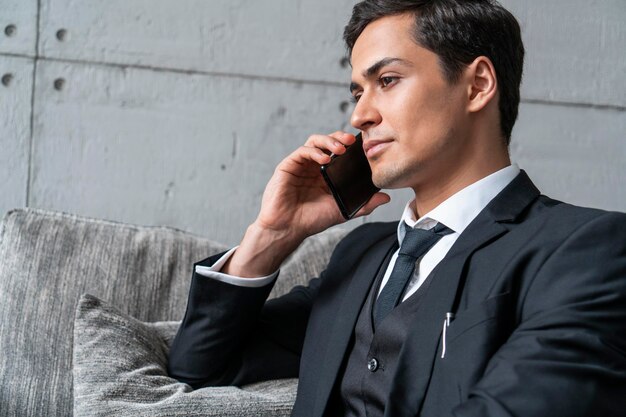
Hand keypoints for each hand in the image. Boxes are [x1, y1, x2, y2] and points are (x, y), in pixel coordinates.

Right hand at [256, 131, 390, 239]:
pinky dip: (315, 152)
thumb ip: (364, 205)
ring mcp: (301, 165)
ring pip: (315, 141)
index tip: (363, 145)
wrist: (288, 228)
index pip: (339, 152)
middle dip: (340, 137)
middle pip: (327, 142)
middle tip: (352, 141)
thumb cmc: (311, 220)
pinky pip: (303, 151)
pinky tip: (325, 159)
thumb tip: (386, 197)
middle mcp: (313, 166)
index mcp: (326, 174)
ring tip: (340, 149)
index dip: (350, 146)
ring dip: (328, 141)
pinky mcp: (289, 166)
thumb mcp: (343, 211)